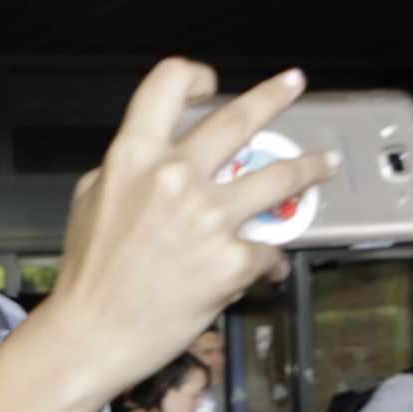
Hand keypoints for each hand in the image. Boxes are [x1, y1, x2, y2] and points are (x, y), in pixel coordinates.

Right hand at [47, 63, 338, 397]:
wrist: (91, 336)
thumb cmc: (88, 277)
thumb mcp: (90, 201)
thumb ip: (127, 169)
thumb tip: (155, 158)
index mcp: (133, 157)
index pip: (168, 83)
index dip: (195, 75)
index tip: (212, 85)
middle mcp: (174, 178)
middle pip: (241, 116)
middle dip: (276, 95)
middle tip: (292, 86)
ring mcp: (207, 219)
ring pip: (280, 175)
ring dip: (309, 166)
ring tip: (323, 165)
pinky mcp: (231, 261)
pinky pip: (268, 249)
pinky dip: (270, 259)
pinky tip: (271, 265)